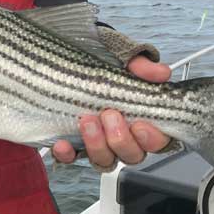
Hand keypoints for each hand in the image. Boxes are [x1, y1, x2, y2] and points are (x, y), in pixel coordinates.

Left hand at [51, 55, 172, 169]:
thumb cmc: (90, 57)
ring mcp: (95, 140)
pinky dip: (67, 154)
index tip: (140, 125)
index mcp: (138, 113)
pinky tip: (62, 143)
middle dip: (121, 139)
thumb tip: (162, 73)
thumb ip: (140, 63)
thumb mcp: (115, 52)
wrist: (50, 57)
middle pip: (133, 154)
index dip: (152, 138)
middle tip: (109, 115)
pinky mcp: (70, 143)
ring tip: (86, 121)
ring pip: (105, 160)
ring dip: (97, 145)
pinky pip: (71, 159)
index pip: (158, 138)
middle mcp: (120, 131)